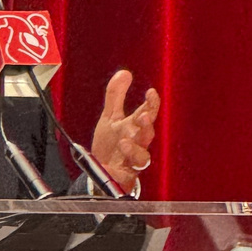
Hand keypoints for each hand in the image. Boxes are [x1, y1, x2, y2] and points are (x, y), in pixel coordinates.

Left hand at [90, 70, 160, 191]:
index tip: (151, 92)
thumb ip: (116, 96)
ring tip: (124, 142)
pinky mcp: (123, 177)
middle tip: (143, 116)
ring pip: (141, 158)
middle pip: (147, 135)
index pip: (147, 114)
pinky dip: (118, 172)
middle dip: (146, 126)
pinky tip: (110, 167)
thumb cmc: (110, 144)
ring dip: (134, 150)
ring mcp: (131, 161)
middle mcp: (136, 144)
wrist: (100, 170)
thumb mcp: (110, 117)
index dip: (151, 104)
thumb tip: (124, 73)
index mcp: (134, 128)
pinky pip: (124, 177)